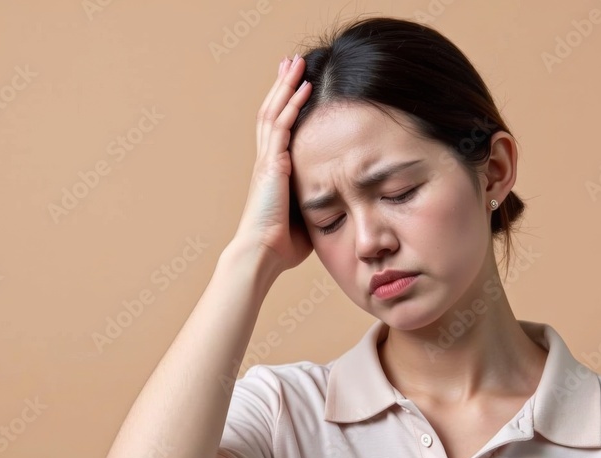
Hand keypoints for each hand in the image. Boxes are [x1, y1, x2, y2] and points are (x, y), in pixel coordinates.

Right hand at [232, 54, 313, 274]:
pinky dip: (292, 104)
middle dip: (282, 86)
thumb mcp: (305, 216)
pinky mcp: (271, 164)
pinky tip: (304, 87)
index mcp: (272, 171)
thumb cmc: (283, 245)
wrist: (262, 253)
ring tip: (297, 63)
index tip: (294, 85)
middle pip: (272, 112)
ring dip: (287, 85)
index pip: (277, 129)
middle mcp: (266, 161)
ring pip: (274, 112)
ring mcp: (266, 160)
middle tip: (291, 62)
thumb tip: (339, 200)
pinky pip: (281, 126)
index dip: (284, 105)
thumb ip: (316, 200)